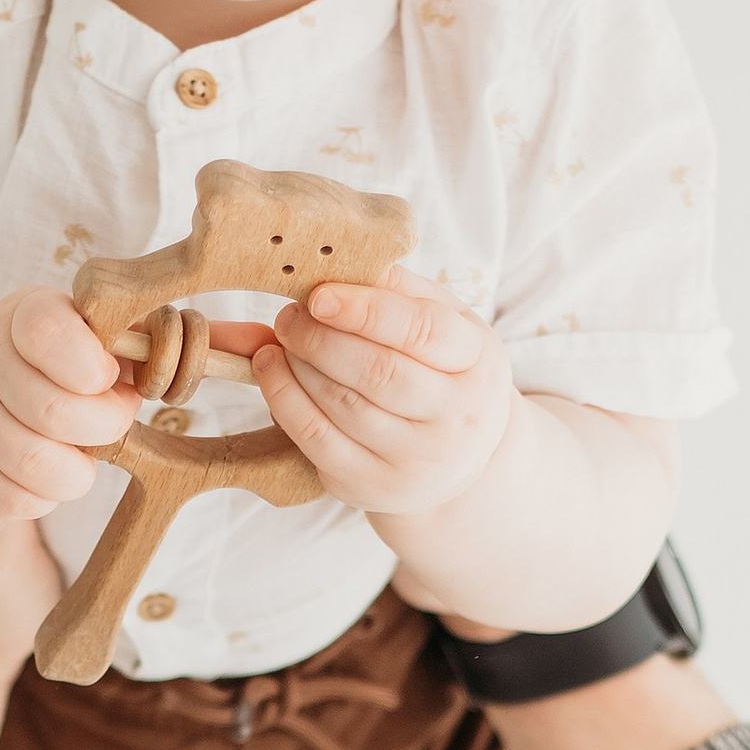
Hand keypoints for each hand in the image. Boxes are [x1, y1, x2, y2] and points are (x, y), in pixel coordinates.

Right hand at [0, 289, 137, 524]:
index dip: (91, 367)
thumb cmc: (67, 368)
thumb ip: (143, 345)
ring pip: (33, 464)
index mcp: (26, 314)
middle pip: (52, 412)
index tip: (108, 377)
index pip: (47, 332)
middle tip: (111, 422)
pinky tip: (49, 474)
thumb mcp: (102, 340)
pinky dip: (45, 498)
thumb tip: (198, 352)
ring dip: (77, 472)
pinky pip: (12, 499)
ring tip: (80, 455)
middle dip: (103, 428)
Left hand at [233, 274, 518, 520]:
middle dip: (321, 337)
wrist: (462, 464)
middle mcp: (455, 419)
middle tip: (292, 314)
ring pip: (342, 404)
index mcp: (478, 364)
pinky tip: (271, 369)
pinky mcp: (372, 487)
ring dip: (299, 364)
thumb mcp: (446, 327)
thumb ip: (399, 293)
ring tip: (284, 335)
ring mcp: (414, 460)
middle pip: (377, 371)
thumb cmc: (445, 376)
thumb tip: (337, 262)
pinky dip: (284, 400)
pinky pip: (316, 440)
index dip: (365, 311)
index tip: (319, 295)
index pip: (421, 332)